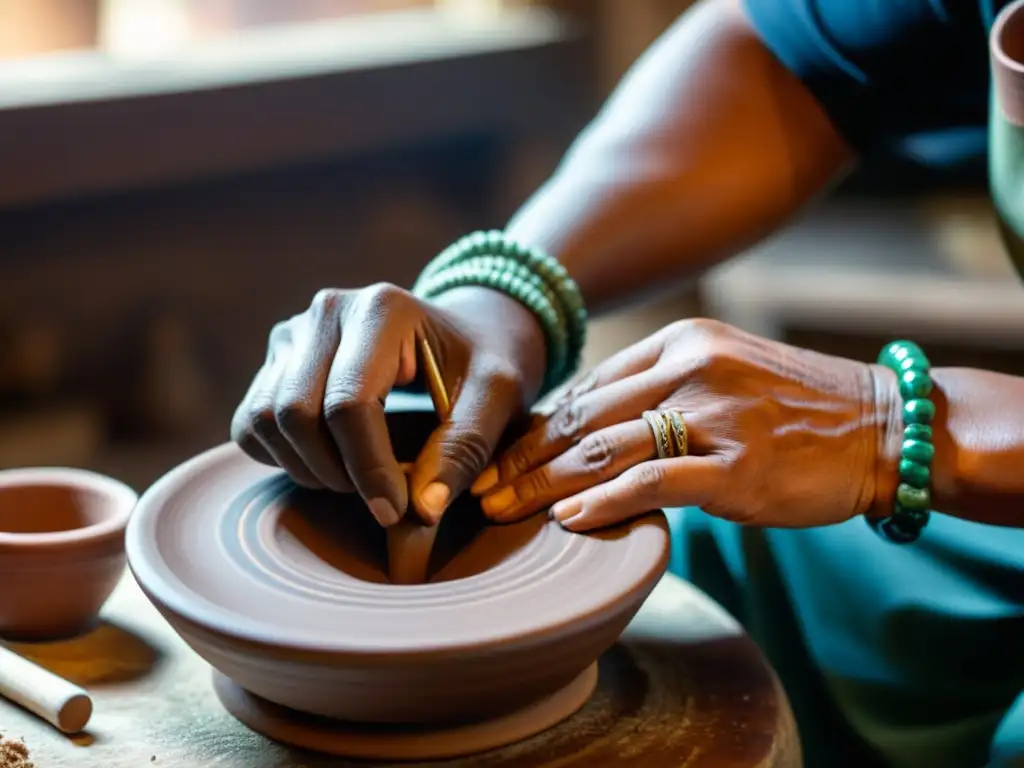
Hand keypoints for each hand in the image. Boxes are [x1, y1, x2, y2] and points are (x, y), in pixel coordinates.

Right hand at [231, 284, 546, 526]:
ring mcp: (295, 332)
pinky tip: (332, 460)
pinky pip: (251, 423)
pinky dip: (283, 457)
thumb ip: (466, 448)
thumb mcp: (499, 396)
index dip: (368, 469)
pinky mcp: (277, 359)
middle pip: (296, 414)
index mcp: (382, 309)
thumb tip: (420, 510)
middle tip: (382, 495)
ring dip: (309, 468)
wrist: (467, 333)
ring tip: (361, 477)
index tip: (396, 510)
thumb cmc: (486, 363)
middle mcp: (327, 312)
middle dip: (337, 472)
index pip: (349, 403)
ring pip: (266, 420)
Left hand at [471, 319, 898, 530]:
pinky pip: (652, 482)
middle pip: (582, 418)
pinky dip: (603, 501)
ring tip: (500, 509)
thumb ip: (658, 389)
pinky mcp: (736, 465)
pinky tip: (567, 520)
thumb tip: (587, 424)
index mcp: (681, 342)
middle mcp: (690, 368)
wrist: (881, 427)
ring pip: (602, 449)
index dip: (537, 427)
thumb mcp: (723, 372)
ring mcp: (713, 415)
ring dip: (541, 483)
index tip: (500, 456)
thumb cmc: (795, 408)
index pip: (588, 388)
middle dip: (522, 457)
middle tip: (478, 488)